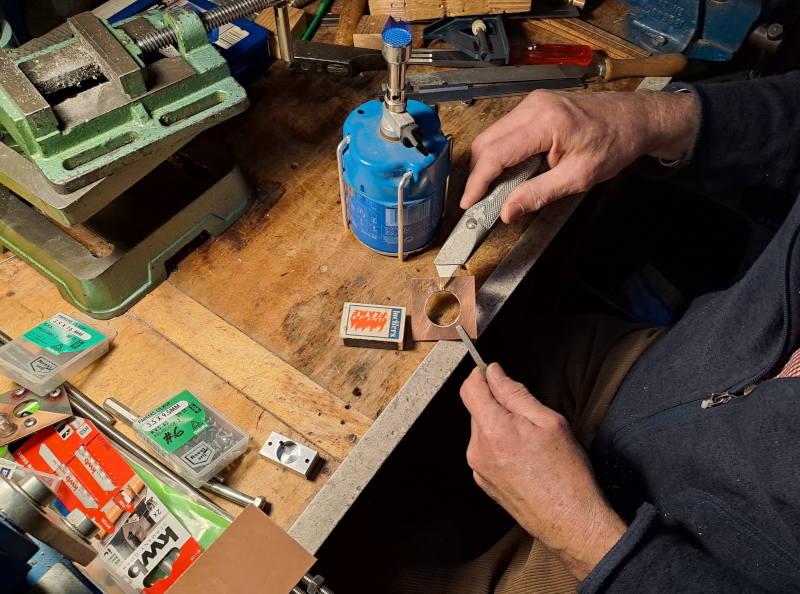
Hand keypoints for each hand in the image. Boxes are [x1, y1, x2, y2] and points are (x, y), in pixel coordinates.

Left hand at [460, 363, 626, 579]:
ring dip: (500, 427)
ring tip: (530, 443)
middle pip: (477, 410)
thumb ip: (515, 393)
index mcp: (493, 430)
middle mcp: (478, 450)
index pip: (469, 389)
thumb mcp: (549, 422)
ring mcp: (478, 468)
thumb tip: (495, 373)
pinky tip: (524, 458)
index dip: (480, 376)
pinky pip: (486, 451)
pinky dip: (500, 447)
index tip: (492, 373)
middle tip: (528, 417)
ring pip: (482, 431)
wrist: (570, 521)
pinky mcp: (483, 481)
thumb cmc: (566, 475)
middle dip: (497, 405)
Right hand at [461, 89, 698, 221]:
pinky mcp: (535, 105)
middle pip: (487, 141)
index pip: (496, 153)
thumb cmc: (615, 142)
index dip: (478, 181)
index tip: (469, 201)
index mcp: (546, 122)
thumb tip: (509, 210)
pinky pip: (506, 129)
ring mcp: (533, 102)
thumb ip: (540, 194)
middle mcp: (534, 106)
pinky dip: (502, 152)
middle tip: (481, 199)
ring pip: (493, 135)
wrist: (636, 118)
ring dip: (490, 163)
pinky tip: (513, 170)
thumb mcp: (579, 177)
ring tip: (499, 188)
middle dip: (479, 173)